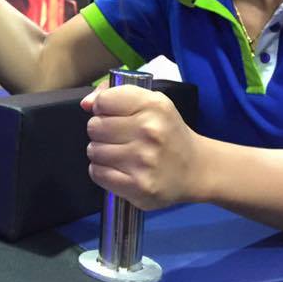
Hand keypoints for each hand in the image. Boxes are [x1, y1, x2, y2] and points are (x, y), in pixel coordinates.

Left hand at [82, 85, 203, 209]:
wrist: (196, 169)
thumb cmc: (168, 133)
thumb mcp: (151, 103)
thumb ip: (115, 95)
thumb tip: (86, 103)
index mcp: (154, 106)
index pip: (103, 101)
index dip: (102, 108)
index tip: (112, 114)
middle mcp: (150, 131)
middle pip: (94, 126)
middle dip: (101, 131)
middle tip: (118, 137)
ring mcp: (144, 161)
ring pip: (94, 150)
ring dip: (101, 152)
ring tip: (119, 153)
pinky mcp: (138, 187)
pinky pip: (98, 173)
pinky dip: (102, 171)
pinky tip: (117, 169)